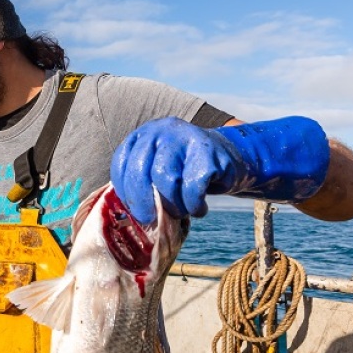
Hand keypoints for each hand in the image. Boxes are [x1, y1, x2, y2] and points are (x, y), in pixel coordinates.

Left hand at [111, 116, 329, 223]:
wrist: (230, 159)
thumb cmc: (186, 173)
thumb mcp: (158, 172)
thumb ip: (141, 185)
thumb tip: (126, 218)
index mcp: (142, 136)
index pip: (122, 165)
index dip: (126, 194)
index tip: (137, 212)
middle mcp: (160, 130)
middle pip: (140, 172)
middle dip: (144, 203)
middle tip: (153, 221)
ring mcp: (184, 137)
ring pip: (165, 180)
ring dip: (173, 205)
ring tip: (182, 210)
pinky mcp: (207, 150)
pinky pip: (192, 187)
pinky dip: (194, 205)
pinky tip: (199, 206)